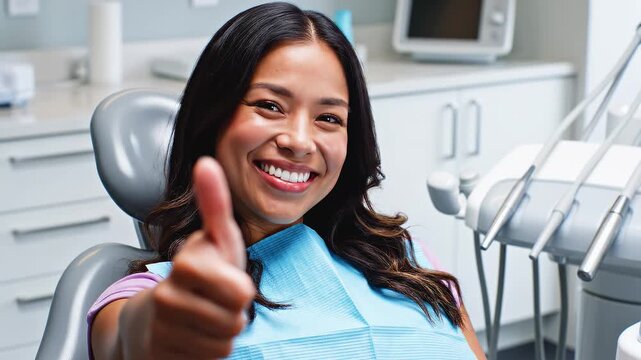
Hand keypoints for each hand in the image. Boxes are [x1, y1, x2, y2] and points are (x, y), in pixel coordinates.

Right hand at [144, 157, 254, 358]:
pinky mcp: (160, 357)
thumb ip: (214, 204)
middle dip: (232, 312)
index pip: (241, 293)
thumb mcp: (211, 239)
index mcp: (185, 265)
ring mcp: (162, 332)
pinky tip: (191, 338)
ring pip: (224, 343)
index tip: (220, 277)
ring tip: (202, 317)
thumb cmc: (192, 276)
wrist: (150, 318)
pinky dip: (206, 353)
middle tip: (213, 300)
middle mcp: (168, 299)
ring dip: (220, 333)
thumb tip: (207, 163)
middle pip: (236, 321)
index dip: (239, 288)